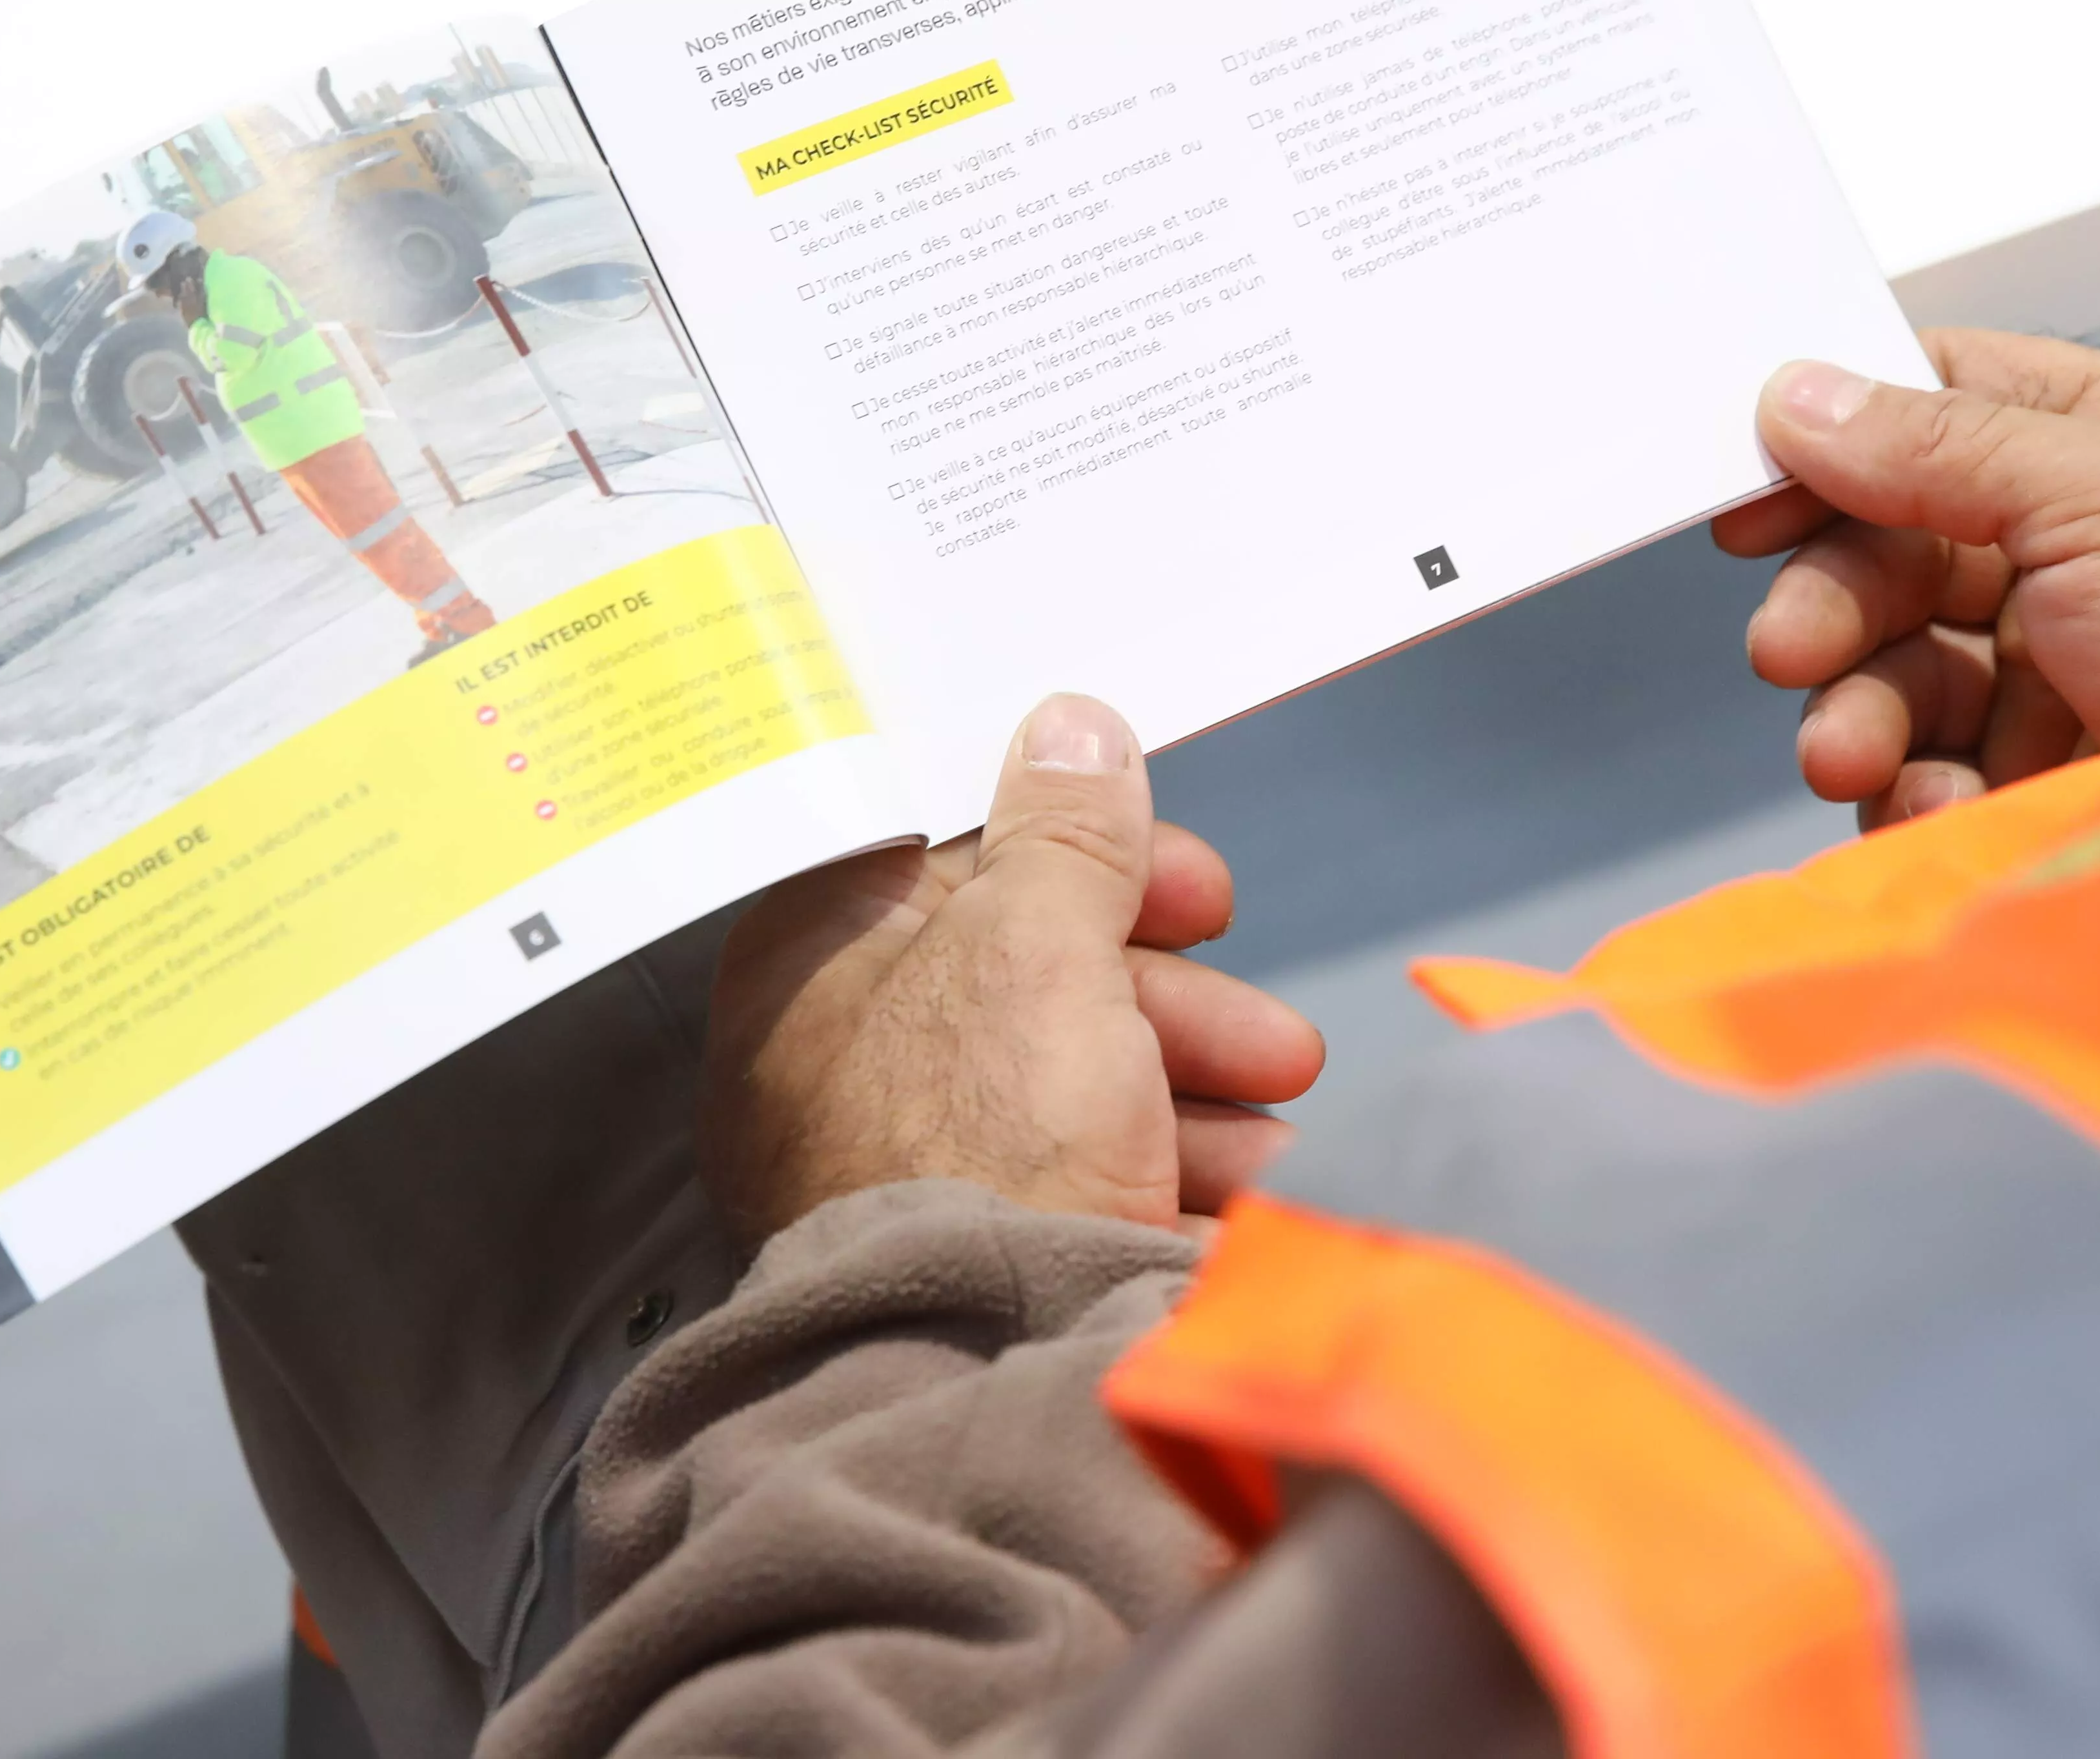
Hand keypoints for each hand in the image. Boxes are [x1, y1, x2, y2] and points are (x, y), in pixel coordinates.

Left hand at [703, 694, 1327, 1247]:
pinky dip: (1182, 1165)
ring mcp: (917, 1169)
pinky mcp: (986, 1251)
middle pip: (1037, 974)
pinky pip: (1095, 1176)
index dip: (1084, 856)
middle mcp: (850, 1065)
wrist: (992, 1378)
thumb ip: (1064, 834)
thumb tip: (1068, 721)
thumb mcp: (1037, 946)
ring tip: (1280, 1098)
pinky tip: (1258, 1180)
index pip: (953, 864)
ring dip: (1200, 1078)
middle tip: (1263, 1022)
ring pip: (1082, 1079)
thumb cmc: (989, 1138)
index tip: (1188, 878)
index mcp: (819, 969)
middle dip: (1177, 992)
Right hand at [1714, 329, 2099, 830]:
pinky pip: (1947, 775)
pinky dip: (1918, 797)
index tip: (1751, 491)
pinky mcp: (2073, 779)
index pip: (1951, 403)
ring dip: (1862, 712)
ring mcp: (2086, 668)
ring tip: (1848, 756)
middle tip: (1791, 653)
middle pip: (1909, 548)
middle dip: (1840, 603)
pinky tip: (1932, 811)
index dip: (1841, 440)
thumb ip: (1942, 443)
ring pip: (1913, 671)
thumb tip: (1800, 394)